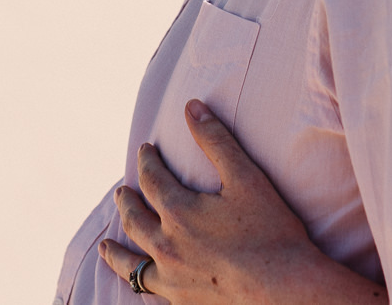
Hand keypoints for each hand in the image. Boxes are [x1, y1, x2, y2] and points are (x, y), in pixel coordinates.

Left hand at [97, 100, 382, 304]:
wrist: (286, 289)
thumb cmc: (271, 231)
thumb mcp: (246, 177)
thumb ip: (216, 141)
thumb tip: (192, 107)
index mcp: (179, 212)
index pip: (152, 179)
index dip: (147, 161)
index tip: (145, 150)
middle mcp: (167, 246)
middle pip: (135, 218)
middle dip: (127, 201)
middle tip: (122, 191)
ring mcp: (171, 278)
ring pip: (131, 261)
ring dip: (116, 250)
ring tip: (106, 245)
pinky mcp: (181, 301)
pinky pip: (147, 289)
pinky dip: (135, 282)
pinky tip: (136, 280)